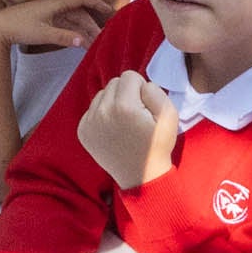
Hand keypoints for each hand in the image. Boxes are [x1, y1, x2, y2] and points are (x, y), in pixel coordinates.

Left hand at [0, 0, 116, 53]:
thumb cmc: (19, 27)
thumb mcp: (43, 34)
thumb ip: (63, 37)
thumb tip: (83, 41)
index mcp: (55, 3)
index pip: (81, 0)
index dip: (96, 3)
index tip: (110, 10)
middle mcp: (55, 6)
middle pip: (80, 13)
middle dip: (93, 24)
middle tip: (105, 35)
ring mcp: (50, 15)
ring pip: (73, 21)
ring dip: (84, 31)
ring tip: (95, 43)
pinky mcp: (45, 22)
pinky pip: (65, 26)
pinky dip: (75, 33)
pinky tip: (81, 42)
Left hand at [76, 72, 179, 189]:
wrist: (141, 176)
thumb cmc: (157, 146)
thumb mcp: (169, 115)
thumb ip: (155, 91)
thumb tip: (140, 84)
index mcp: (124, 106)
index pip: (129, 76)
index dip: (141, 88)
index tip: (145, 106)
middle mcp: (102, 111)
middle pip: (113, 83)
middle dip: (126, 93)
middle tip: (135, 114)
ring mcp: (89, 122)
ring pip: (102, 95)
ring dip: (113, 102)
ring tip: (124, 122)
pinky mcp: (82, 131)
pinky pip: (92, 109)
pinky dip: (102, 114)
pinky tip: (113, 130)